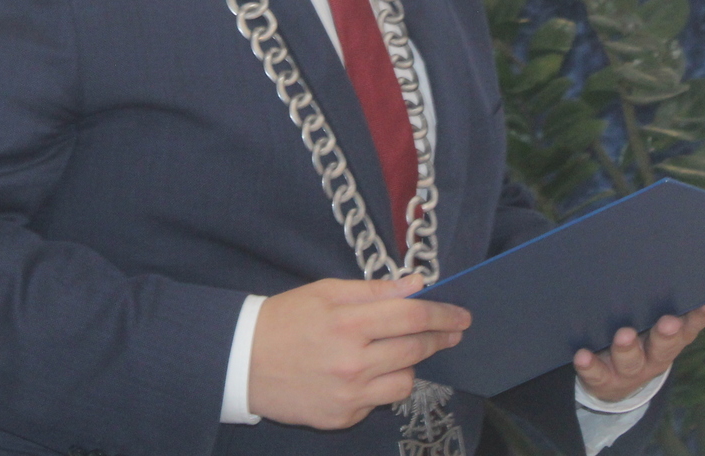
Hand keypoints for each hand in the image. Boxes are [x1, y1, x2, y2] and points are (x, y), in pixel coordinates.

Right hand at [248, 274, 471, 429]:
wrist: (242, 362)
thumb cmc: (286, 318)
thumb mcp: (326, 291)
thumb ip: (375, 290)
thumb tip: (417, 285)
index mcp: (348, 324)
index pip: (412, 317)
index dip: (443, 315)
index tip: (462, 315)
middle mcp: (352, 364)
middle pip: (415, 350)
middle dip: (439, 338)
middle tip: (451, 331)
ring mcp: (349, 397)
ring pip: (405, 382)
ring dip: (409, 364)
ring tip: (396, 352)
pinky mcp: (342, 419)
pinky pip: (379, 402)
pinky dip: (380, 386)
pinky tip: (366, 373)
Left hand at [573, 299, 704, 403]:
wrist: (613, 385)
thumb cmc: (638, 341)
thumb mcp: (654, 328)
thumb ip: (664, 303)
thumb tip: (681, 268)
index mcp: (669, 342)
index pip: (690, 327)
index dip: (701, 315)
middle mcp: (653, 357)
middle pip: (663, 346)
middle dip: (666, 334)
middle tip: (669, 322)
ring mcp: (628, 371)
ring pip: (630, 360)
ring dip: (627, 347)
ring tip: (624, 335)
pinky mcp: (603, 380)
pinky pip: (597, 374)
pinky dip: (590, 365)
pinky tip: (582, 356)